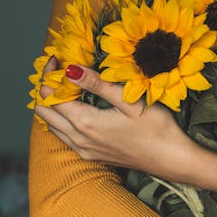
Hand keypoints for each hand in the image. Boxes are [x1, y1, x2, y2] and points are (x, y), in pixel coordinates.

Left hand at [35, 59, 216, 202]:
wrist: (172, 160)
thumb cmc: (157, 128)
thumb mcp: (129, 102)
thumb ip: (98, 85)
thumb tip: (70, 69)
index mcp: (85, 123)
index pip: (50, 95)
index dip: (49, 74)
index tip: (59, 57)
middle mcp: (78, 139)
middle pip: (44, 112)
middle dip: (46, 88)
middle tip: (60, 70)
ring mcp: (84, 150)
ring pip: (52, 125)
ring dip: (53, 105)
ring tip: (68, 86)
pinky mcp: (93, 156)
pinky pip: (64, 136)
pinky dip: (62, 120)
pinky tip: (77, 109)